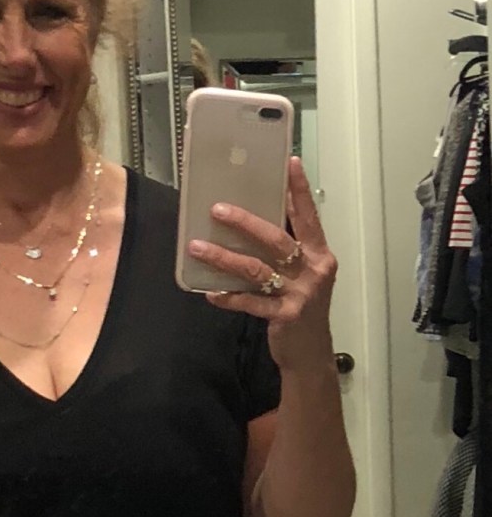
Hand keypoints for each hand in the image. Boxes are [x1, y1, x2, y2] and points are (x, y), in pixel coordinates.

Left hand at [187, 157, 336, 371]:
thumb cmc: (302, 308)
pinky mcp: (284, 316)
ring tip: (198, 247)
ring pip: (257, 269)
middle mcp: (313, 270)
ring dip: (224, 257)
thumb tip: (254, 222)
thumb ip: (288, 251)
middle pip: (277, 239)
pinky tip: (210, 292)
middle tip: (217, 209)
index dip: (299, 190)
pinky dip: (228, 296)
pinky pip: (250, 302)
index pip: (309, 216)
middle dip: (246, 222)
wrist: (311, 354)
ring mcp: (299, 294)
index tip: (290, 162)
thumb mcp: (304, 275)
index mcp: (320, 255)